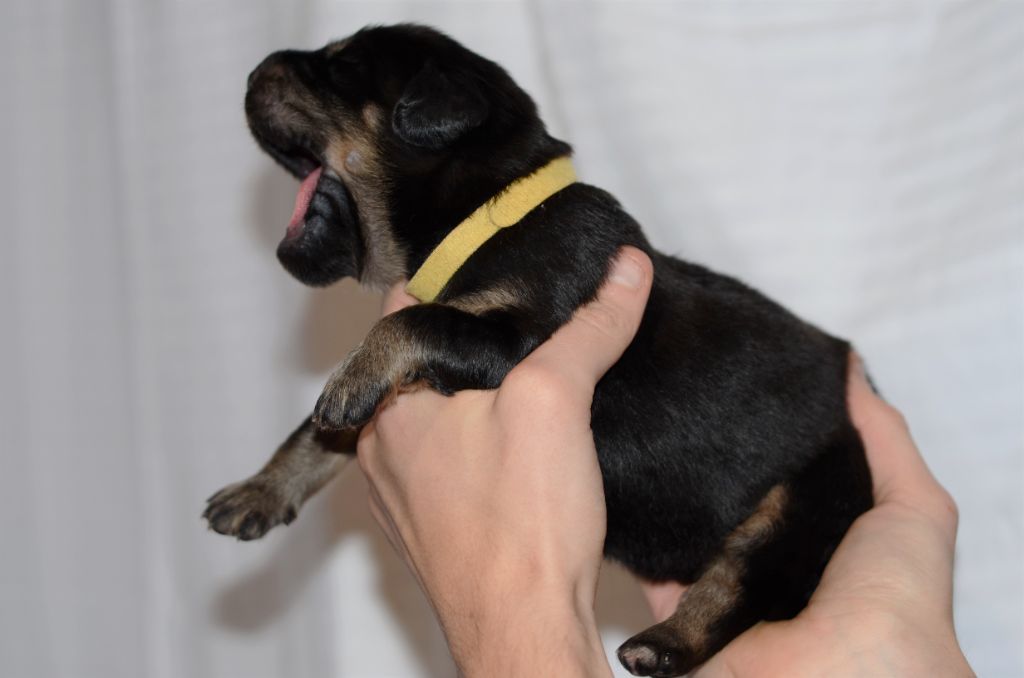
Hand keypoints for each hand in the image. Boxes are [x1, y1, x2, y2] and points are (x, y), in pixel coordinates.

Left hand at [356, 248, 652, 677]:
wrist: (524, 631)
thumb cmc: (522, 528)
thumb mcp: (558, 402)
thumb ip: (589, 330)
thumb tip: (625, 272)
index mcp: (389, 406)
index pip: (403, 315)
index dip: (448, 286)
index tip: (490, 274)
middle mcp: (381, 450)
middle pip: (420, 369)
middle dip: (468, 347)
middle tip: (522, 327)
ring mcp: (401, 496)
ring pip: (431, 421)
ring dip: (469, 400)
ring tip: (525, 384)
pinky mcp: (430, 531)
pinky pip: (444, 469)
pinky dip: (474, 450)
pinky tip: (517, 455)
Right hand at [640, 356, 974, 676]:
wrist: (851, 675)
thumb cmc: (897, 596)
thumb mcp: (913, 506)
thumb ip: (882, 435)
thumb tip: (847, 365)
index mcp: (815, 529)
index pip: (775, 465)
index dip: (757, 424)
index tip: (729, 371)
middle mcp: (765, 554)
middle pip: (725, 492)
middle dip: (704, 450)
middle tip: (674, 389)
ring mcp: (721, 582)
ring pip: (681, 522)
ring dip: (665, 485)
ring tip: (640, 421)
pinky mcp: (682, 608)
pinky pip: (647, 563)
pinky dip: (633, 532)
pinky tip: (617, 479)